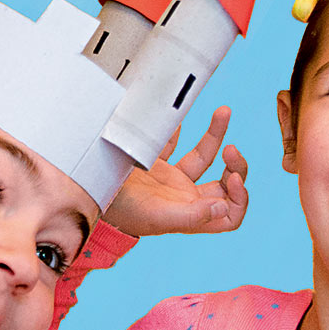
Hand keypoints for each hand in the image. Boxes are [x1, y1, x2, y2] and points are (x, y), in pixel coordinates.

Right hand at [102, 106, 248, 236]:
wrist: (89, 196)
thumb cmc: (122, 214)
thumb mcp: (157, 217)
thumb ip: (191, 216)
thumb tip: (222, 207)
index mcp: (190, 214)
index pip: (229, 215)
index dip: (239, 198)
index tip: (231, 178)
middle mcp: (185, 197)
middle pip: (225, 185)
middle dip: (236, 166)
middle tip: (231, 150)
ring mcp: (171, 178)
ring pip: (204, 156)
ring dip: (217, 136)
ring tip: (222, 111)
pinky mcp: (155, 162)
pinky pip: (174, 142)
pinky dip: (179, 129)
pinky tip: (180, 118)